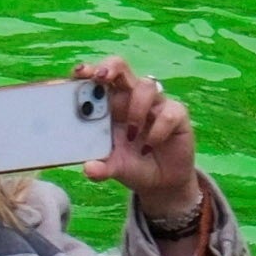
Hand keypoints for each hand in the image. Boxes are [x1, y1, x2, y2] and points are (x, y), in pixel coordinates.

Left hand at [81, 53, 222, 253]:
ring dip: (137, 109)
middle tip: (100, 80)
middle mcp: (133, 100)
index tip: (77, 74)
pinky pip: (171, 111)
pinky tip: (152, 143)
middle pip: (123, 69)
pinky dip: (158, 127)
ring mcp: (157, 106)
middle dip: (111, 69)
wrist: (163, 186)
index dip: (90, 71)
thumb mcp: (114, 171)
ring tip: (133, 135)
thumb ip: (101, 167)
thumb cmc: (132, 168)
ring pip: (148, 87)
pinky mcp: (178, 117)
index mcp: (111, 106)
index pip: (100, 79)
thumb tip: (87, 168)